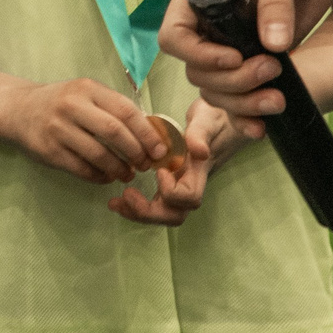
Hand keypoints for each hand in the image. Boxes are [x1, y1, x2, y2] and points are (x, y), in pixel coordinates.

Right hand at [0, 75, 166, 184]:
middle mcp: (72, 106)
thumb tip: (150, 135)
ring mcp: (58, 129)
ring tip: (128, 174)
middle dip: (136, 152)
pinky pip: (82, 169)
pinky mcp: (49, 151)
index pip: (125, 110)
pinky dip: (100, 177)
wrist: (18, 109)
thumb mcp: (85, 94)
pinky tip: (106, 176)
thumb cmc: (61, 102)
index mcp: (87, 88)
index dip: (147, 133)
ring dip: (119, 169)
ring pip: (99, 155)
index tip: (160, 150)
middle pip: (114, 132)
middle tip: (146, 164)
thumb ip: (112, 108)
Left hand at [108, 100, 218, 227]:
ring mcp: (178, 186)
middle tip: (126, 194)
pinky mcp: (168, 184)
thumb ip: (201, 134)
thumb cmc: (212, 117)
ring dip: (138, 213)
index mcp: (199, 172)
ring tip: (115, 203)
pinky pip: (154, 204)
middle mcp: (189, 184)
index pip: (189, 198)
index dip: (171, 191)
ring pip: (163, 214)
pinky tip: (117, 200)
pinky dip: (135, 206)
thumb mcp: (206, 119)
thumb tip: (200, 152)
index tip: (159, 170)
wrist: (217, 120)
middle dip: (149, 212)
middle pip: (174, 215)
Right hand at [158, 0, 332, 144]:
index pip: (175, 37)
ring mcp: (233, 47)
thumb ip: (275, 2)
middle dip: (232, 81)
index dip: (198, 55)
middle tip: (271, 70)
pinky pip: (240, 99)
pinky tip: (263, 127)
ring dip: (243, 103)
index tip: (233, 56)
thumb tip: (274, 45)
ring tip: (278, 99)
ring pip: (218, 91)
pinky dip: (247, 116)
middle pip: (198, 72)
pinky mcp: (257, 62)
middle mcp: (210, 26)